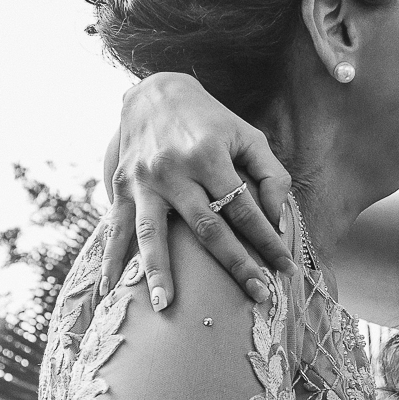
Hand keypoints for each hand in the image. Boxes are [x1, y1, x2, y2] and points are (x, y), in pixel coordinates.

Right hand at [101, 72, 296, 309]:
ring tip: (166, 306)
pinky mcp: (122, 186)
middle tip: (257, 295)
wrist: (156, 93)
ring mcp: (144, 180)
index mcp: (210, 156)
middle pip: (207, 228)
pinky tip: (112, 289)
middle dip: (234, 264)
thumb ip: (271, 175)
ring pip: (153, 233)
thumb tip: (278, 220)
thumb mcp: (249, 137)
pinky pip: (117, 228)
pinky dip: (112, 260)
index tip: (286, 268)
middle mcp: (175, 170)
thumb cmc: (212, 121)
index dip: (267, 240)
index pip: (245, 209)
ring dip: (160, 272)